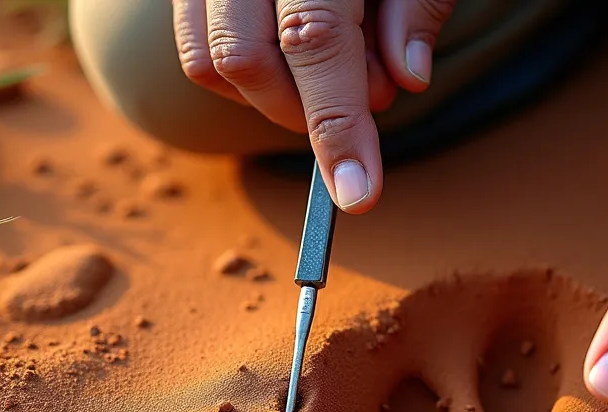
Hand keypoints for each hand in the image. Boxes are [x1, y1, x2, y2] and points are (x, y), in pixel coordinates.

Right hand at [170, 0, 454, 211]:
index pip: (315, 40)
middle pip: (248, 60)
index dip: (338, 125)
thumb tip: (403, 82)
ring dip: (273, 97)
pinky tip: (292, 57)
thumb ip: (415, 4)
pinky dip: (243, 72)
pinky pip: (192, 39)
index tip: (359, 196)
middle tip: (366, 100)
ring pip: (209, 59)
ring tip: (336, 72)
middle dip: (307, 112)